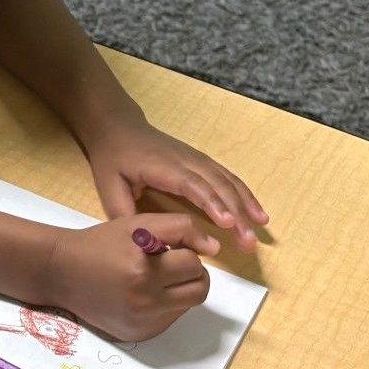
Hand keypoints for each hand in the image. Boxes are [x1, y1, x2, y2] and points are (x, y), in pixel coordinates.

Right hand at [48, 215, 219, 342]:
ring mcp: (142, 324)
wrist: (62, 272)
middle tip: (169, 263)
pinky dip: (164, 305)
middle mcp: (145, 304)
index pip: (193, 264)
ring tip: (154, 277)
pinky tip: (141, 294)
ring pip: (186, 306)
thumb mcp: (139, 223)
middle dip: (190, 273)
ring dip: (179, 289)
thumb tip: (214, 248)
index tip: (166, 247)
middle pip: (199, 290)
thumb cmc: (101, 243)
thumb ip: (180, 228)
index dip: (183, 250)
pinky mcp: (139, 336)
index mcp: (144, 273)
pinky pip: (169, 319)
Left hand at [86, 117, 268, 249]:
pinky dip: (244, 194)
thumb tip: (142, 240)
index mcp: (163, 167)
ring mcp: (196, 159)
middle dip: (236, 213)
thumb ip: (122, 212)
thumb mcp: (107, 185)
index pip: (192, 185)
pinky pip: (227, 177)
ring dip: (246, 204)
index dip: (212, 203)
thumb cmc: (113, 157)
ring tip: (261, 228)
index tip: (228, 223)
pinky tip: (256, 212)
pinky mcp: (201, 162)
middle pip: (217, 185)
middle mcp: (186, 160)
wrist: (119, 127)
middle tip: (248, 241)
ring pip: (227, 180)